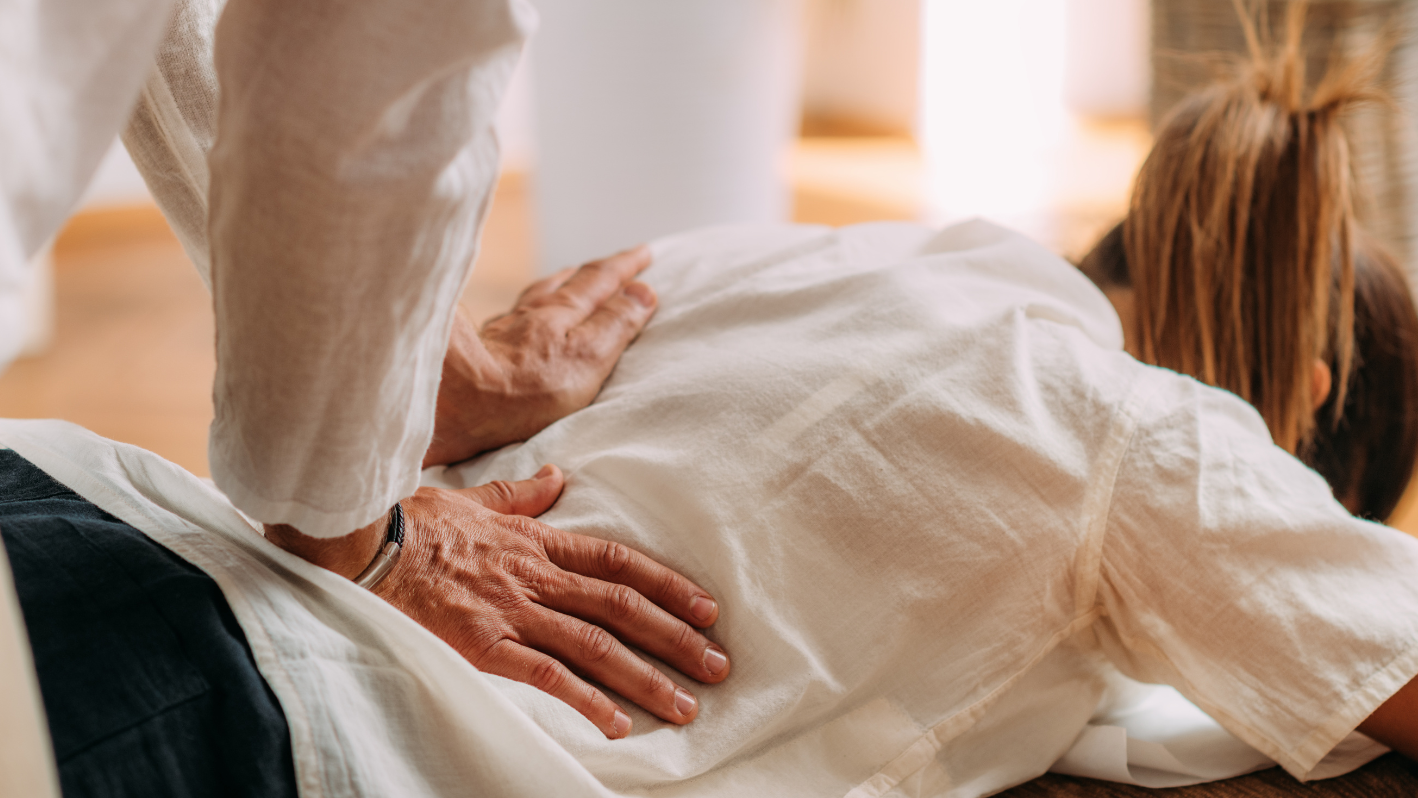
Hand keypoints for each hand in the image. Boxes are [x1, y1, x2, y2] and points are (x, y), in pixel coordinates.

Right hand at [374, 464, 729, 737]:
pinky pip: (546, 677)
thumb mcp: (477, 499)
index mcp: (538, 543)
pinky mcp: (486, 646)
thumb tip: (558, 476)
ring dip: (646, 677)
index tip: (708, 608)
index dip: (668, 585)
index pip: (619, 563)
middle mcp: (537, 577)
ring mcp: (514, 612)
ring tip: (685, 705)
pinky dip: (586, 701)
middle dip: (676, 638)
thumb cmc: (414, 524)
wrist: (365, 545)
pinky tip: (618, 726)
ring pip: (596, 646)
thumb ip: (522, 494)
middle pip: (622, 608)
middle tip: (718, 666)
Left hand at [425, 246, 657, 466]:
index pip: (599, 280)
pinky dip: (526, 308)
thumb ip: (614, 325)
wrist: (454, 402)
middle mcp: (530, 313)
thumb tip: (643, 291)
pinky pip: (511, 316)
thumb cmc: (524, 386)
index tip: (644, 254)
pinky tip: (520, 315)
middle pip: (567, 282)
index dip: (624, 267)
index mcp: (561, 312)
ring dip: (559, 283)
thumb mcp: (586, 356)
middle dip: (595, 272)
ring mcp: (502, 328)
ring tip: (570, 278)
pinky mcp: (477, 347)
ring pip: (537, 295)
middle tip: (613, 264)